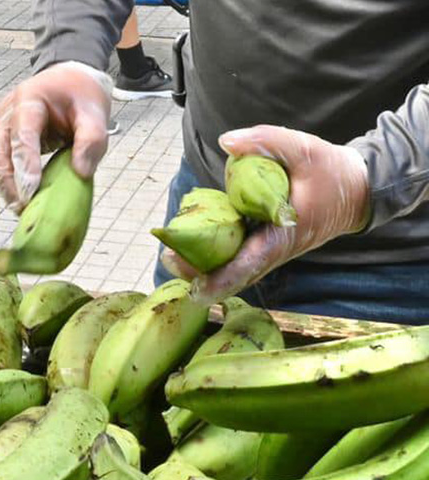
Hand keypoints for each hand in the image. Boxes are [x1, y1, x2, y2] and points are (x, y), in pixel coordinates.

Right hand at [0, 61, 112, 212]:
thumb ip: (92, 139)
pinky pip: (2, 162)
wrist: (72, 81)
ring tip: (21, 208)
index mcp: (29, 98)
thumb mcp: (95, 112)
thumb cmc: (81, 94)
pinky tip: (22, 199)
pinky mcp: (6, 139)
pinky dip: (10, 182)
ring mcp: (4, 125)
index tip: (30, 189)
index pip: (22, 132)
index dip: (25, 162)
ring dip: (6, 185)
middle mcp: (9, 111)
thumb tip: (80, 172)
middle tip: (23, 205)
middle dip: (9, 180)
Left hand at [162, 125, 370, 303]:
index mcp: (285, 236)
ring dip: (203, 267)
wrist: (358, 189)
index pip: (251, 264)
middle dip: (201, 274)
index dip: (223, 279)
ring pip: (233, 268)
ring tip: (171, 256)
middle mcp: (276, 250)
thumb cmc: (332, 171)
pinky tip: (190, 244)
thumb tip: (226, 141)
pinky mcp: (265, 243)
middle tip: (169, 259)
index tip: (198, 289)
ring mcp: (270, 250)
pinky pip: (237, 256)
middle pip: (235, 273)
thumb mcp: (304, 149)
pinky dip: (214, 256)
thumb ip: (266, 142)